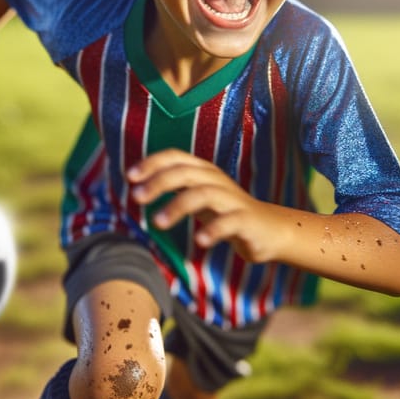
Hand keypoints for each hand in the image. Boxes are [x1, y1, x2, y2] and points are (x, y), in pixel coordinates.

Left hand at [127, 149, 287, 262]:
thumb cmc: (226, 211)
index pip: (176, 157)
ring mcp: (232, 199)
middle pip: (185, 172)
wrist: (270, 230)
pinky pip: (229, 222)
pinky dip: (213, 230)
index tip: (130, 176)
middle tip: (136, 197)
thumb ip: (174, 188)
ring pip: (203, 194)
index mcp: (203, 171)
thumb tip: (138, 187)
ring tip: (157, 223)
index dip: (152, 163)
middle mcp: (216, 180)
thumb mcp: (198, 196)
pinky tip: (200, 241)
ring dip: (177, 206)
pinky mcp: (246, 221)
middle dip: (159, 182)